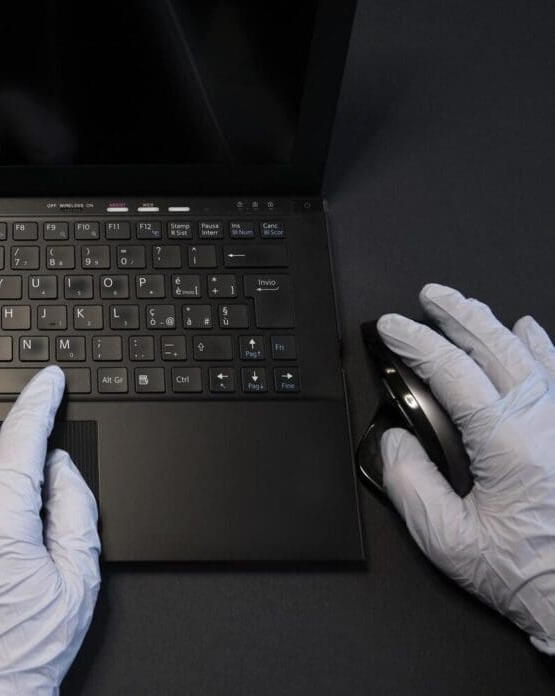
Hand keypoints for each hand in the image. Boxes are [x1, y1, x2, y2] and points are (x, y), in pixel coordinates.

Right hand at [377, 284, 554, 652]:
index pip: (452, 371)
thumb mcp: (448, 540)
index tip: (391, 328)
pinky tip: (528, 330)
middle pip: (496, 346)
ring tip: (466, 306)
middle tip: (428, 298)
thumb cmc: (529, 575)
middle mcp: (547, 422)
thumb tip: (393, 442)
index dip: (416, 342)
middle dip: (457, 314)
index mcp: (510, 443)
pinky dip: (542, 344)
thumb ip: (410, 484)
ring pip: (531, 352)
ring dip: (492, 323)